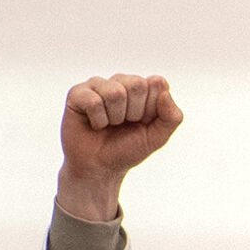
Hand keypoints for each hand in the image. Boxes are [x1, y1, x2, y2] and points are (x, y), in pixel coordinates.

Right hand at [57, 74, 184, 222]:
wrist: (100, 168)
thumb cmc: (127, 150)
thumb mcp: (157, 138)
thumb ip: (172, 117)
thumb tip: (165, 91)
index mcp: (143, 88)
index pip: (157, 84)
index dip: (152, 110)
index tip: (143, 122)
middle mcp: (121, 81)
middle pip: (137, 85)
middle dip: (134, 113)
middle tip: (124, 124)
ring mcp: (98, 84)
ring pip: (115, 93)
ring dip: (115, 118)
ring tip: (109, 125)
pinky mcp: (78, 93)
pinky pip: (94, 101)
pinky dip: (97, 121)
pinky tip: (94, 124)